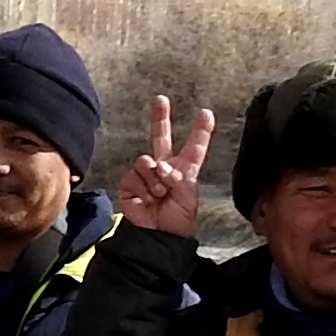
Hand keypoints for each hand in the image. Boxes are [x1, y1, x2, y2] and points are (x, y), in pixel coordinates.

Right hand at [114, 96, 215, 239]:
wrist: (156, 236)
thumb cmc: (177, 219)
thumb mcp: (187, 196)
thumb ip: (176, 176)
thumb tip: (157, 166)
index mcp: (184, 170)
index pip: (194, 147)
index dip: (200, 131)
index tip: (206, 113)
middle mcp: (164, 167)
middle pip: (161, 137)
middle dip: (160, 117)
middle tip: (160, 99)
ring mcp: (145, 174)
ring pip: (146, 162)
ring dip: (154, 180)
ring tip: (159, 195)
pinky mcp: (129, 183)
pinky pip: (134, 176)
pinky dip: (142, 189)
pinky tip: (146, 200)